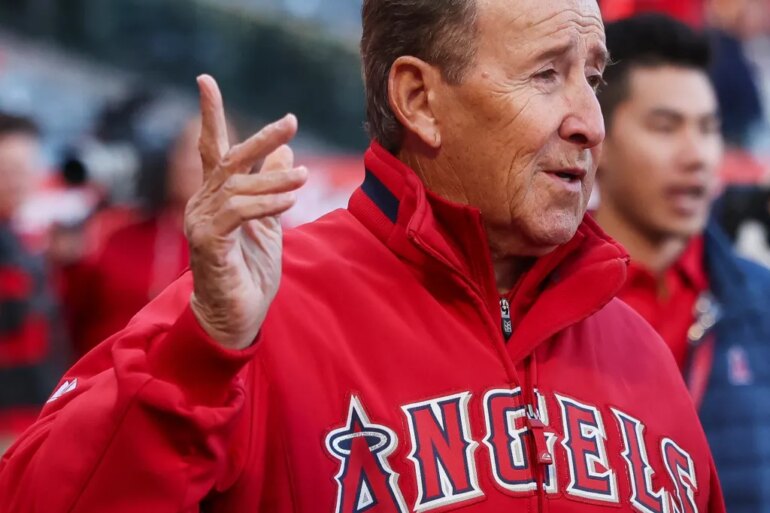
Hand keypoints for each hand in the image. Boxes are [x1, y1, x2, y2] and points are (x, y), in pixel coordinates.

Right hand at [186, 75, 307, 349]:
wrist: (237, 316)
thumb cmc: (250, 270)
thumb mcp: (269, 221)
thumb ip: (273, 186)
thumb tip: (287, 152)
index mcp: (216, 197)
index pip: (213, 149)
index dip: (210, 115)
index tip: (205, 80)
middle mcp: (202, 204)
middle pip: (229, 160)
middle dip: (260, 138)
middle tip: (291, 121)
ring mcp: (200, 223)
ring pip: (237, 187)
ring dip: (274, 180)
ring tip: (306, 178)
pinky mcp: (207, 244)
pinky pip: (237, 214)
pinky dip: (264, 205)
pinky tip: (288, 203)